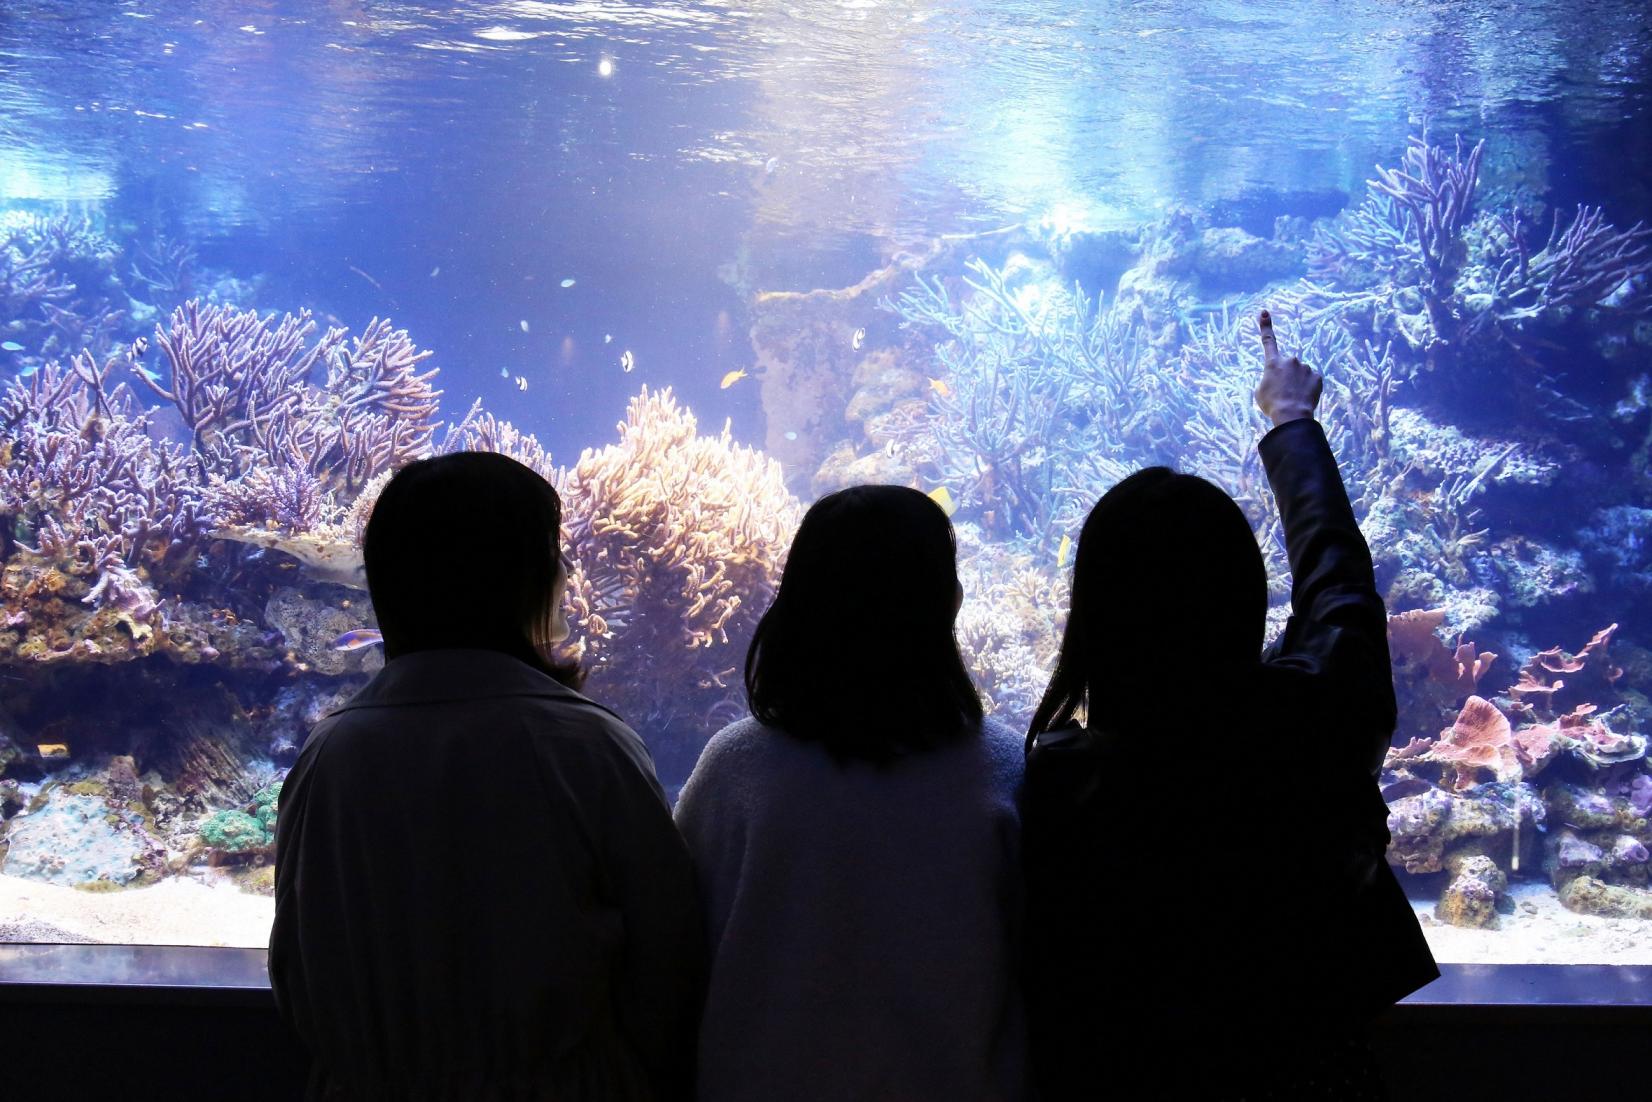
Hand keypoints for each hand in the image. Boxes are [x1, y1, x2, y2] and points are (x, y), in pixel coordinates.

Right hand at [1254, 309, 1321, 426]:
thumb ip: (1268, 379)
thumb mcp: (1261, 391)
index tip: (1264, 312)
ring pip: (1301, 374)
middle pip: (1288, 366)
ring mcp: (1305, 367)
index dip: (1266, 326)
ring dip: (1298, 384)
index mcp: (1273, 363)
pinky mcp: (1317, 376)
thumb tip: (1277, 379)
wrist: (1291, 414)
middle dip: (1287, 376)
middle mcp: (1290, 360)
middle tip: (1284, 393)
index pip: (1268, 341)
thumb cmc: (1272, 404)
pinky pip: (1312, 381)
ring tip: (1294, 398)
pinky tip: (1304, 398)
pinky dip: (1308, 388)